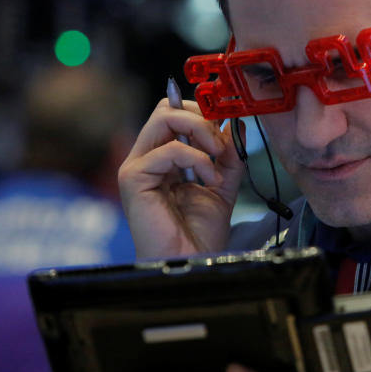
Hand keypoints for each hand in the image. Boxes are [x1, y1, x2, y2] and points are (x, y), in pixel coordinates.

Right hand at [118, 98, 244, 257]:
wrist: (192, 262)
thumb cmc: (199, 233)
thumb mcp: (223, 185)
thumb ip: (229, 156)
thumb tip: (236, 125)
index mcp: (163, 159)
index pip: (175, 114)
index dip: (202, 114)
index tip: (228, 129)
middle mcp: (146, 158)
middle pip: (167, 109)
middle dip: (201, 117)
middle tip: (222, 141)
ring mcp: (137, 167)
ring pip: (164, 117)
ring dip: (201, 131)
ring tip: (219, 156)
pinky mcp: (134, 178)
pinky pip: (169, 150)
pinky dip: (198, 159)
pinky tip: (211, 180)